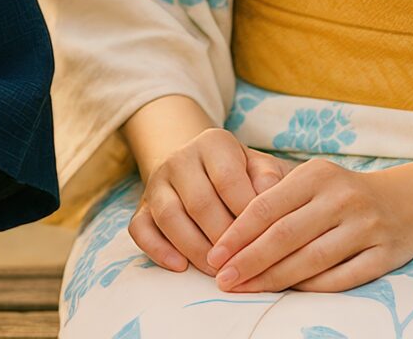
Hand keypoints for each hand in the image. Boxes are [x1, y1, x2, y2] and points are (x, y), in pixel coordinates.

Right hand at [129, 128, 288, 273]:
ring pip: (169, 217)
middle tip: (243, 263)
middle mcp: (180, 158)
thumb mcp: (259, 166)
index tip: (263, 240)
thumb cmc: (240, 173)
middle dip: (223, 238)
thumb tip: (272, 197)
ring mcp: (157, 183)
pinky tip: (181, 267)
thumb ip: (269, 178)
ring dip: (195, 249)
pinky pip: (141, 230)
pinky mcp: (142, 208)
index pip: (228, 179)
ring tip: (219, 270)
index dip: (246, 214)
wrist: (200, 166)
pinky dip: (158, 250)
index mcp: (213, 143)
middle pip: (199, 202)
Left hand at [205, 158, 412, 293]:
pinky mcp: (384, 255)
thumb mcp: (312, 181)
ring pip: (310, 260)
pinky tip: (285, 293)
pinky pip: (339, 278)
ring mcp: (366, 227)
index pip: (268, 205)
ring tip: (245, 288)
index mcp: (318, 174)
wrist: (408, 203)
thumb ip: (275, 199)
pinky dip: (309, 287)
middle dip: (248, 260)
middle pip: (285, 235)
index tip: (214, 254)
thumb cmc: (341, 194)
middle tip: (222, 279)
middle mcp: (343, 198)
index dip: (238, 233)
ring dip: (272, 279)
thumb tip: (228, 237)